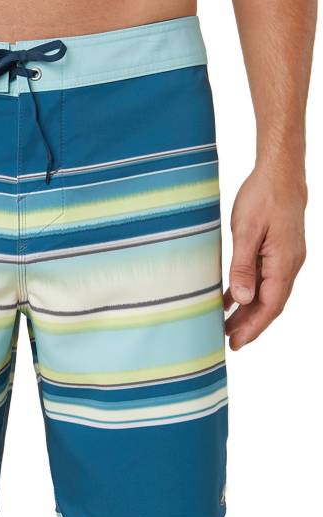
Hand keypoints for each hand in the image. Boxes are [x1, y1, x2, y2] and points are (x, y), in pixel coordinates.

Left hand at [224, 165, 306, 349]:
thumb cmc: (263, 196)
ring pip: (267, 293)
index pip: (270, 306)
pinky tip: (232, 300)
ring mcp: (286, 258)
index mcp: (284, 263)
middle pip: (270, 305)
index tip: (236, 343)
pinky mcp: (278, 250)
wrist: (280, 172)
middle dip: (250, 325)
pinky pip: (265, 279)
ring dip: (249, 311)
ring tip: (227, 326)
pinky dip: (249, 292)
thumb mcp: (246, 231)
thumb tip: (243, 299)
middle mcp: (289, 265)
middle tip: (228, 342)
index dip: (253, 328)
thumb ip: (244, 266)